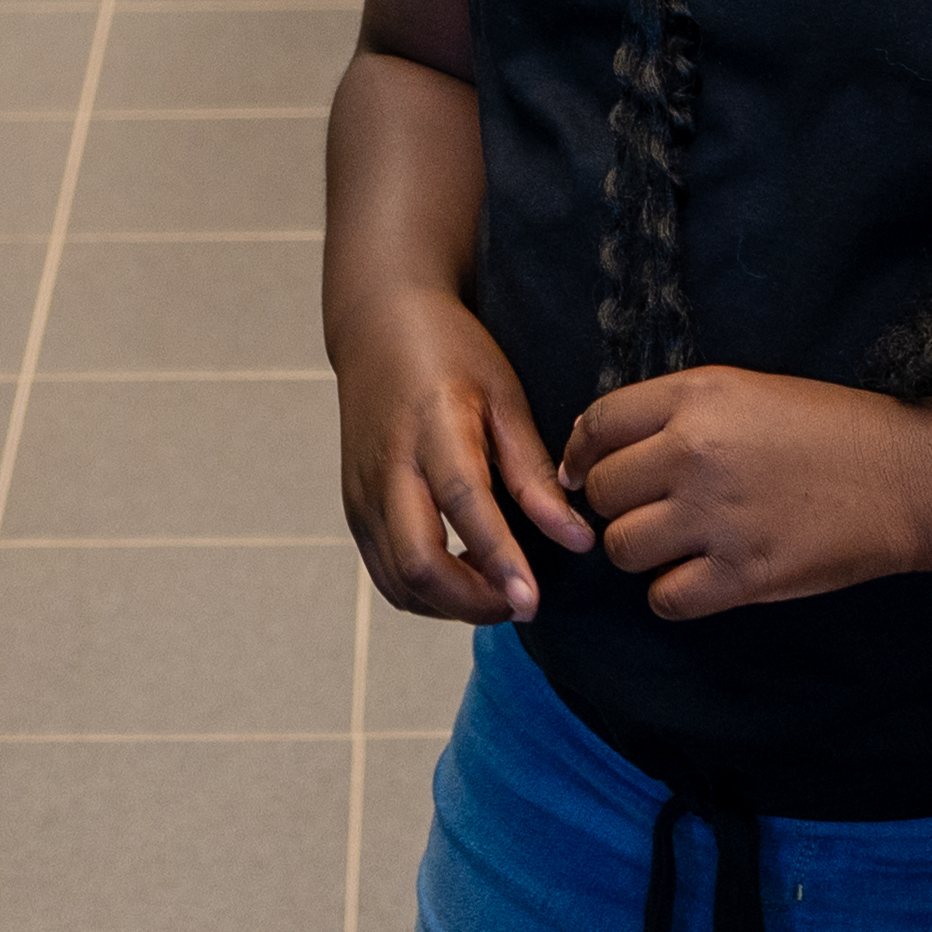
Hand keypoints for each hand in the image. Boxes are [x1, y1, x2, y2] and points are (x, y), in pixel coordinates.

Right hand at [337, 291, 586, 623]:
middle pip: (417, 562)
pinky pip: (387, 575)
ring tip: (499, 591)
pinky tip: (464, 578)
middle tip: (521, 603)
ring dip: (451, 605)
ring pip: (399, 582)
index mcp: (432, 427)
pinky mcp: (354, 510)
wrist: (378, 326)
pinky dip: (427, 594)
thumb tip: (578, 539)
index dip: (498, 559)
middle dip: (472, 602)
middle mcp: (386, 467)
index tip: (532, 602)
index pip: (463, 504)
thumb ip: (534, 471)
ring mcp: (362, 494)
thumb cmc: (450, 353)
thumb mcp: (504, 396)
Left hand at [566, 365, 931, 618]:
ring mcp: (716, 518)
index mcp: (697, 397)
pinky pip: (665, 599)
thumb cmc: (830, 428)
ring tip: (680, 544)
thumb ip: (673, 410)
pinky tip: (702, 577)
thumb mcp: (747, 391)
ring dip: (643, 552)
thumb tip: (590, 445)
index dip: (584, 453)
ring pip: (623, 549)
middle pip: (602, 492)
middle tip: (654, 510)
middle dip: (619, 505)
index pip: (598, 425)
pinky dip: (675, 594)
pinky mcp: (743, 576)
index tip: (590, 473)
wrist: (908, 477)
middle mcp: (695, 452)